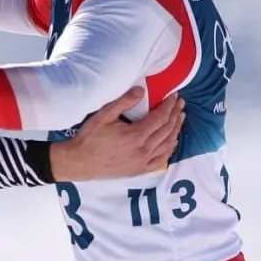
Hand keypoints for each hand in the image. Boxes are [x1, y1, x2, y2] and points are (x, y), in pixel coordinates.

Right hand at [49, 87, 184, 180]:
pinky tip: (172, 140)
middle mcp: (143, 149)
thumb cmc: (90, 138)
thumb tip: (141, 90)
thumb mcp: (104, 115)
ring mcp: (143, 162)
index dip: (169, 105)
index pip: (160, 117)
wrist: (80, 162)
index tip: (174, 96)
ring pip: (167, 144)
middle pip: (167, 130)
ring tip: (180, 118)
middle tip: (180, 103)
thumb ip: (123, 102)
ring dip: (176, 130)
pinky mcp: (140, 170)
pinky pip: (161, 159)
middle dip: (175, 114)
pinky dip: (170, 148)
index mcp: (135, 135)